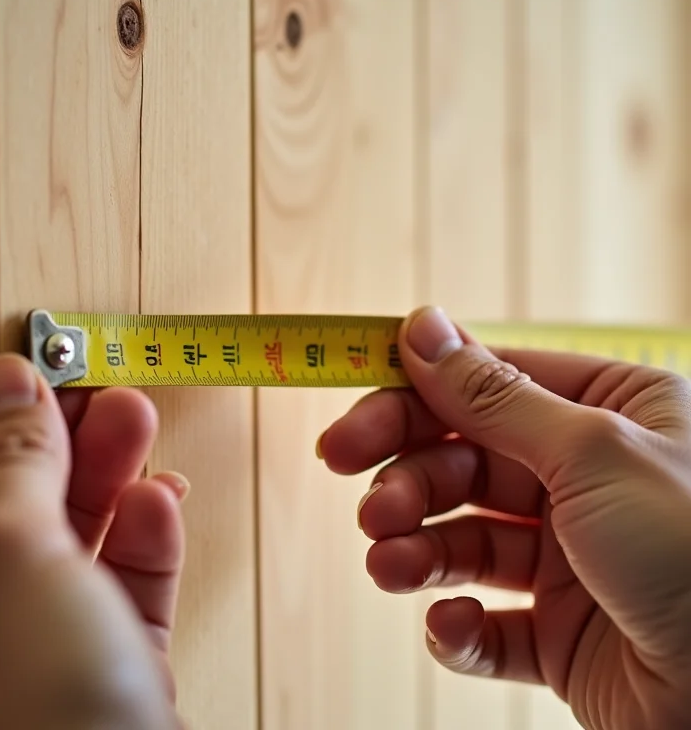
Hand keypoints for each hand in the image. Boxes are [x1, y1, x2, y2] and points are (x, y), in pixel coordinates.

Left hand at [0, 354, 187, 729]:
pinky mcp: (112, 655)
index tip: (46, 367)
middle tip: (108, 390)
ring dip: (116, 473)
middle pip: (24, 498)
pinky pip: (128, 578)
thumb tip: (13, 384)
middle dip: (70, 439)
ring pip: (84, 531)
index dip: (0, 416)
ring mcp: (50, 635)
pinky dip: (147, 535)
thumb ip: (16, 462)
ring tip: (142, 422)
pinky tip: (161, 502)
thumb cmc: (25, 705)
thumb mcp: (13, 552)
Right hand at [318, 306, 690, 729]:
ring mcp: (570, 557)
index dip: (411, 399)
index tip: (352, 417)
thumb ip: (493, 395)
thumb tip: (422, 327)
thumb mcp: (591, 454)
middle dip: (407, 482)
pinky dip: (458, 627)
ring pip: (464, 540)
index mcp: (607, 414)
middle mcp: (585, 479)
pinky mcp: (561, 632)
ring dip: (416, 551)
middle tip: (367, 502)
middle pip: (464, 463)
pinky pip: (489, 624)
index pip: (484, 388)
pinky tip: (451, 627)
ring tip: (389, 564)